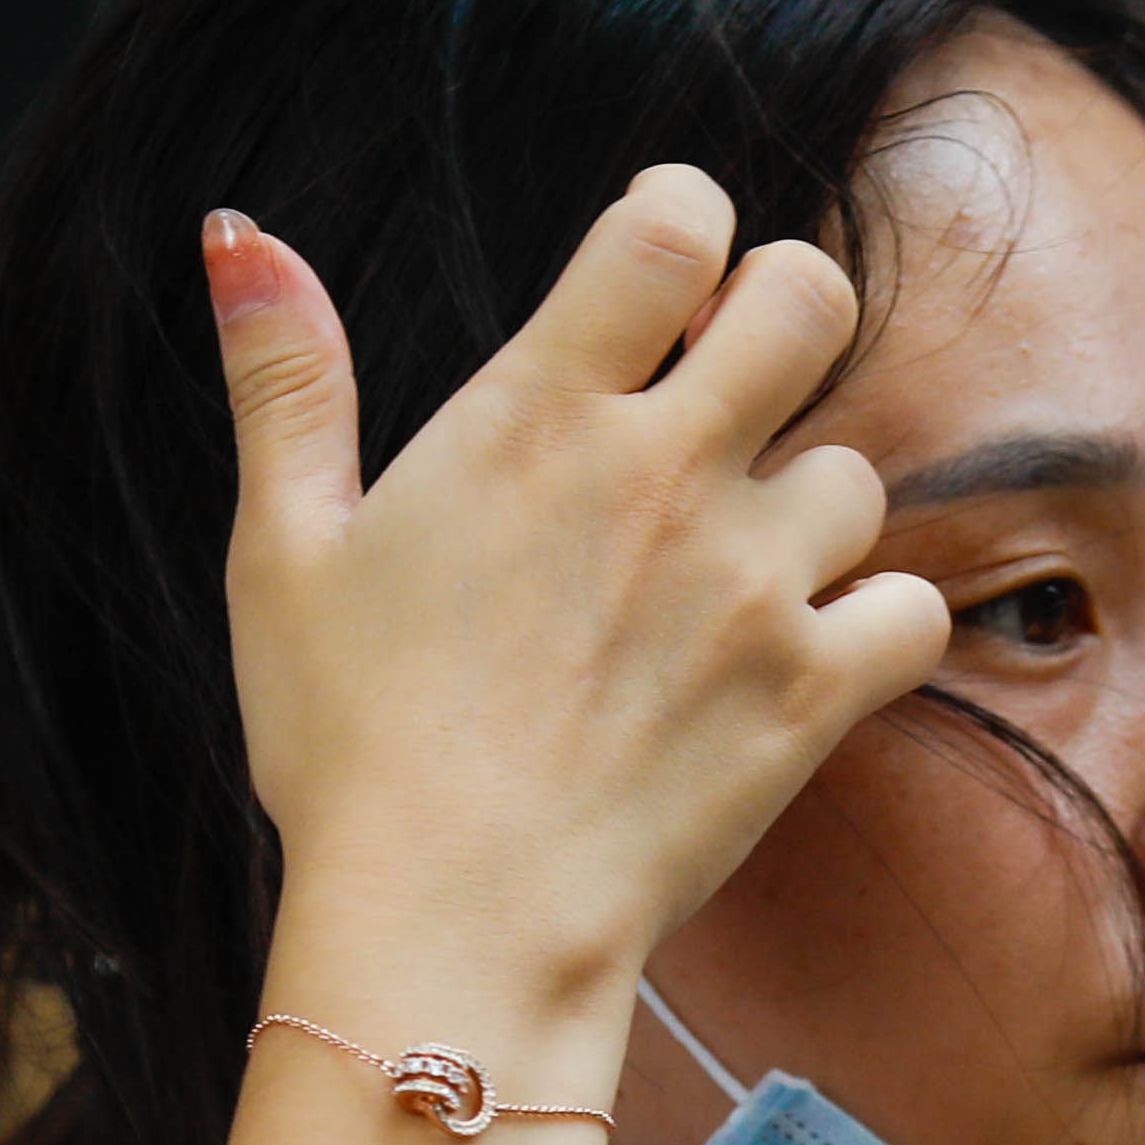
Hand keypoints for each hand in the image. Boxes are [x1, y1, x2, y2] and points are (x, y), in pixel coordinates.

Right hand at [209, 169, 954, 1022]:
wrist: (448, 923)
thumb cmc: (349, 745)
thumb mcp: (282, 550)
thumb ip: (283, 378)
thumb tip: (235, 229)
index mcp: (537, 417)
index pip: (674, 225)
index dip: (682, 220)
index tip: (659, 277)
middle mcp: (665, 476)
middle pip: (810, 301)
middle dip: (783, 313)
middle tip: (733, 384)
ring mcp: (752, 584)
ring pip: (853, 474)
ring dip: (804, 508)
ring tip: (726, 574)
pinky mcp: (811, 694)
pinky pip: (910, 610)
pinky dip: (874, 625)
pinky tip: (805, 654)